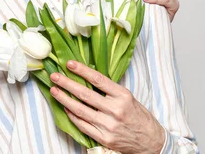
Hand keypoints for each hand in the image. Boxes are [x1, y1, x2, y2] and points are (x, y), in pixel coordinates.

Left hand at [50, 61, 164, 153]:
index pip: (98, 79)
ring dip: (64, 99)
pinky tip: (65, 108)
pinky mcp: (104, 138)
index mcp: (123, 96)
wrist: (151, 141)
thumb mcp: (128, 97)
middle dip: (67, 84)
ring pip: (80, 110)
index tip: (69, 63)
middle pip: (85, 94)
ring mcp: (108, 126)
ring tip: (54, 90)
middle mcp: (115, 110)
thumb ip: (109, 89)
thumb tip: (87, 77)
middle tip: (55, 76)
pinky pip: (83, 126)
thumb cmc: (138, 116)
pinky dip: (72, 116)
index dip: (82, 70)